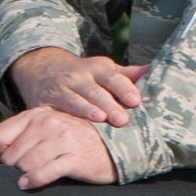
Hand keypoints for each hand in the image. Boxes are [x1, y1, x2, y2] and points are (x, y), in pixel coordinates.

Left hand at [0, 107, 117, 189]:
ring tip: (28, 177)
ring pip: (25, 163)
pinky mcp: (74, 158)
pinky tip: (27, 184)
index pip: (0, 134)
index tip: (2, 159)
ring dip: (22, 174)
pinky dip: (33, 180)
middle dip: (10, 167)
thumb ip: (16, 134)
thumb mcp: (46, 129)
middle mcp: (49, 123)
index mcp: (37, 114)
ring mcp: (62, 139)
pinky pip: (45, 171)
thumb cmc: (75, 138)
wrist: (114, 144)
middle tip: (17, 172)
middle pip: (11, 153)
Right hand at [8, 48, 147, 125]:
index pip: (113, 78)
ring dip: (86, 109)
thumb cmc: (84, 74)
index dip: (124, 88)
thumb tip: (152, 70)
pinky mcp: (45, 103)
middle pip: (95, 91)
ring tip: (99, 118)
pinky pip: (53, 112)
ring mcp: (61, 90)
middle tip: (122, 118)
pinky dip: (59, 118)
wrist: (43, 69)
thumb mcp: (103, 69)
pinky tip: (67, 127)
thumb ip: (126, 74)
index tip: (135, 100)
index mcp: (96, 69)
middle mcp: (78, 78)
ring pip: (74, 100)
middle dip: (108, 104)